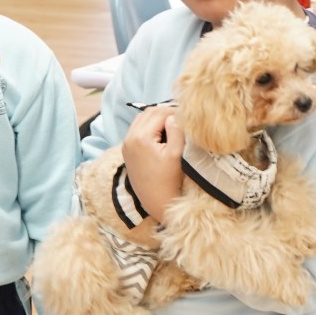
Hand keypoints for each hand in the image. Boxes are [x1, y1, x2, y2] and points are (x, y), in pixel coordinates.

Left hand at [121, 106, 183, 223]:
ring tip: (174, 126)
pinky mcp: (127, 151)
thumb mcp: (176, 154)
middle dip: (166, 112)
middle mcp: (129, 138)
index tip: (189, 117)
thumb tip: (174, 115)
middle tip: (182, 119)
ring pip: (142, 119)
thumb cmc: (169, 181)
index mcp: (141, 137)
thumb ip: (176, 130)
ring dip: (157, 118)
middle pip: (149, 112)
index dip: (175, 111)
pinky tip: (163, 135)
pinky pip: (138, 129)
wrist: (156, 203)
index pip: (159, 112)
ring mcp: (126, 145)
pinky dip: (150, 127)